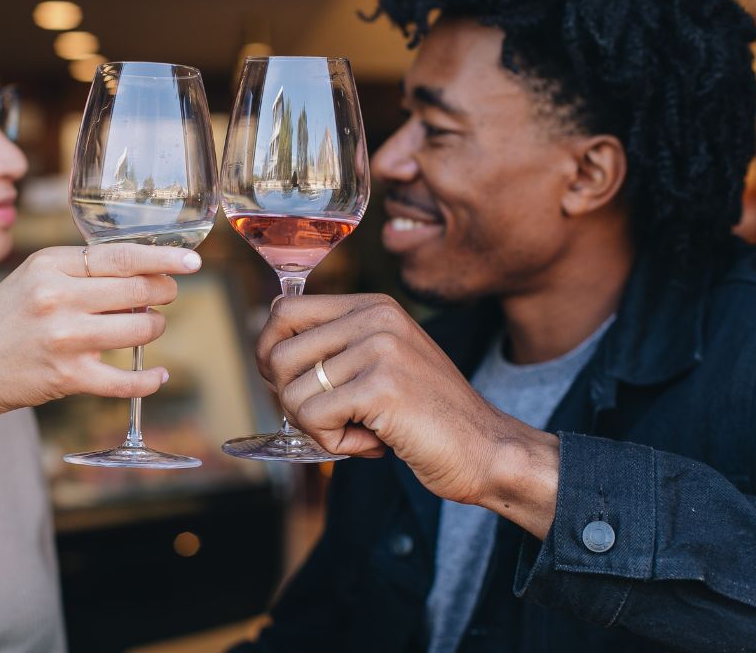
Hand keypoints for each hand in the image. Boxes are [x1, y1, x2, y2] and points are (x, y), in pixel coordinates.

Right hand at [0, 243, 201, 416]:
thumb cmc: (5, 319)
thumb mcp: (34, 276)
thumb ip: (81, 269)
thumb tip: (141, 268)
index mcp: (50, 265)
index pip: (121, 256)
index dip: (162, 258)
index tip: (189, 261)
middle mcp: (58, 298)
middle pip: (136, 289)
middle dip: (163, 292)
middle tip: (168, 294)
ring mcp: (65, 338)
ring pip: (138, 330)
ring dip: (154, 328)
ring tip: (149, 327)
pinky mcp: (69, 376)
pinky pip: (125, 379)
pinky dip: (149, 379)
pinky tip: (158, 374)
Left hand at [258, 294, 558, 535]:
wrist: (487, 449)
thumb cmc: (426, 416)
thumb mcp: (381, 363)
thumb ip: (335, 349)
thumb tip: (268, 354)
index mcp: (372, 307)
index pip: (284, 309)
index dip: (270, 351)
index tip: (289, 382)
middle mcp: (375, 318)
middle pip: (278, 354)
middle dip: (289, 398)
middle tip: (329, 418)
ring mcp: (380, 349)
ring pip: (292, 393)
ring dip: (317, 428)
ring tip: (361, 430)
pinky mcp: (381, 387)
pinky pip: (313, 420)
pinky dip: (334, 445)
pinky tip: (373, 443)